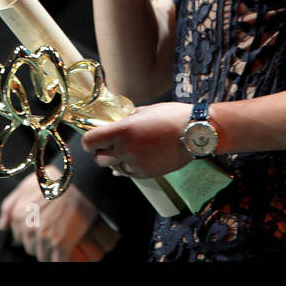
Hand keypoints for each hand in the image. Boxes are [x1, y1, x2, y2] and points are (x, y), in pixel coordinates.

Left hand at [0, 165, 119, 261]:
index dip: (31, 233)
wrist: (80, 181)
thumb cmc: (54, 181)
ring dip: (49, 249)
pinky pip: (55, 262)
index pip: (18, 238)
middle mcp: (29, 228)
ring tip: (59, 234)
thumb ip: (9, 206)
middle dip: (39, 241)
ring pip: (42, 256)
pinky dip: (59, 258)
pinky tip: (63, 249)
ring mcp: (44, 237)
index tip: (41, 225)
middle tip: (52, 227)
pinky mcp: (60, 245)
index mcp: (18, 216)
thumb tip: (2, 226)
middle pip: (30, 248)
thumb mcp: (25, 186)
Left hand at [81, 102, 195, 178]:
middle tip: (111, 144)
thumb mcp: (144, 111)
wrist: (196, 133)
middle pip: (98, 159)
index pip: (89, 142)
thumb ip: (125, 119)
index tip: (94, 137)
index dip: (89, 141)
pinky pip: (129, 173)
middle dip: (101, 152)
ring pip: (114, 168)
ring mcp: (136, 165)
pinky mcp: (146, 174)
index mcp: (122, 131)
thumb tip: (114, 122)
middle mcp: (126, 150)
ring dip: (117, 160)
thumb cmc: (171, 117)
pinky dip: (130, 166)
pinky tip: (140, 156)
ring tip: (131, 148)